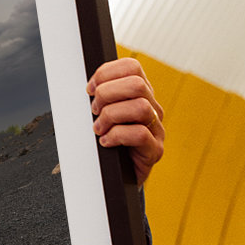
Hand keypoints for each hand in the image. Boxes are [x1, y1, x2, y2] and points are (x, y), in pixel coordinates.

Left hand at [87, 57, 164, 185]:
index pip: (131, 67)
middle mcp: (152, 108)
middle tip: (94, 111)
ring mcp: (157, 129)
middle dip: (107, 94)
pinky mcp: (155, 150)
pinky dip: (116, 136)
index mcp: (140, 94)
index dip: (106, 73)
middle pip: (137, 84)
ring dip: (111, 116)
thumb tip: (87, 87)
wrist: (116, 177)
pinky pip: (140, 134)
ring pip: (140, 107)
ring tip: (99, 129)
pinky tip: (106, 142)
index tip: (89, 89)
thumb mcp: (101, 114)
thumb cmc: (107, 142)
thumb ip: (99, 97)